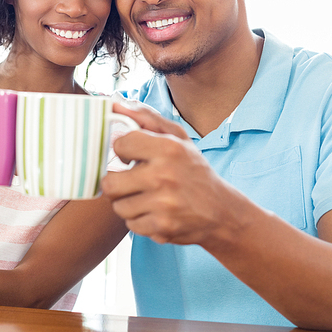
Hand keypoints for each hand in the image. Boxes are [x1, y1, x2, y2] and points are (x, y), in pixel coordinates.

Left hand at [102, 104, 226, 245]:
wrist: (221, 212)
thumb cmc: (194, 170)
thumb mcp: (177, 138)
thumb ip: (145, 117)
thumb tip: (114, 104)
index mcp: (169, 148)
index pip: (120, 144)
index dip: (123, 151)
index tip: (132, 156)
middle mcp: (165, 175)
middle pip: (110, 183)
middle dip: (118, 183)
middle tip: (133, 181)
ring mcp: (163, 204)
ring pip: (118, 206)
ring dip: (129, 203)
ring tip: (147, 197)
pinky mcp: (162, 227)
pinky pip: (131, 225)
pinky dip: (140, 220)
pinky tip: (155, 212)